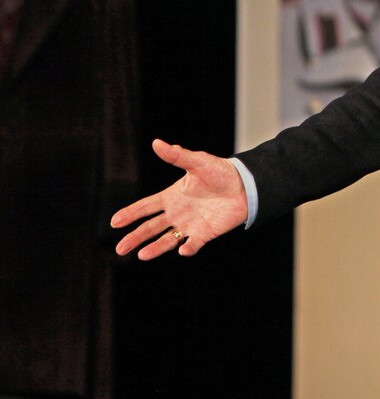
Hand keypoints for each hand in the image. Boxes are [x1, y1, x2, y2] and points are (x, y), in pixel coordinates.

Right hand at [111, 139, 248, 259]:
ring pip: (167, 239)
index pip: (145, 207)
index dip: (130, 214)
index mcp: (171, 196)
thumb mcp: (198, 162)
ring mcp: (190, 224)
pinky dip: (188, 248)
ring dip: (155, 248)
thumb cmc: (221, 172)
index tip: (114, 222)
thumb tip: (156, 142)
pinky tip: (183, 250)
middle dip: (135, 237)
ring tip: (141, 255)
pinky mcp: (205, 233)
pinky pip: (194, 244)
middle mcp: (177, 212)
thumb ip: (177, 155)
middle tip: (119, 249)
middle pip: (151, 227)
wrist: (246, 185)